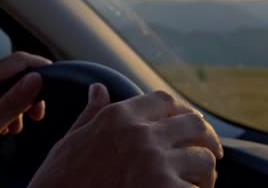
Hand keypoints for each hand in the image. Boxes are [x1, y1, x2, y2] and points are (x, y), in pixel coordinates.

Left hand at [0, 52, 50, 175]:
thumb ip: (13, 102)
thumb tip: (36, 79)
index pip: (16, 61)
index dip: (40, 66)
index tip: (57, 76)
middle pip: (9, 74)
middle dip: (28, 91)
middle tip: (38, 114)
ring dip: (15, 104)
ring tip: (17, 127)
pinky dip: (0, 109)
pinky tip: (1, 128)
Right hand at [29, 88, 222, 187]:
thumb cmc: (56, 185)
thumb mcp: (68, 144)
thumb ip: (91, 115)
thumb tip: (99, 88)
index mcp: (118, 118)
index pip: (164, 100)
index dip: (181, 111)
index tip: (188, 123)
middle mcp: (140, 135)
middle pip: (192, 122)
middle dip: (206, 137)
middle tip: (211, 151)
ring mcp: (154, 164)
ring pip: (202, 157)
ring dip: (206, 171)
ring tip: (202, 182)